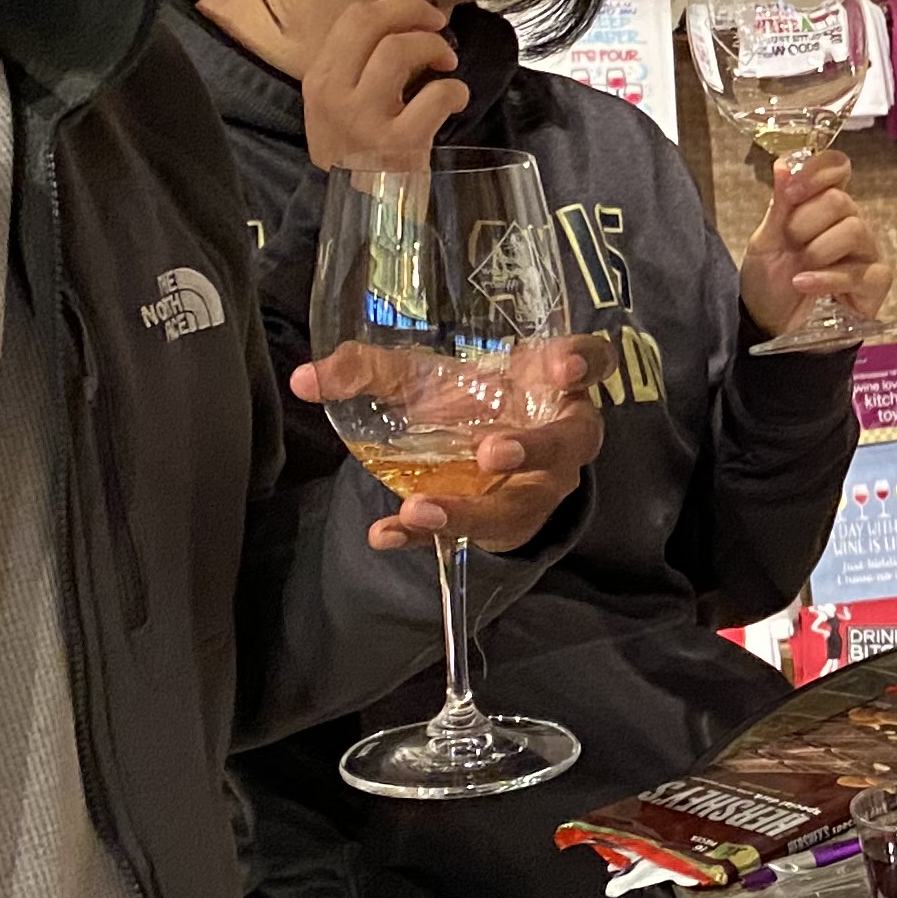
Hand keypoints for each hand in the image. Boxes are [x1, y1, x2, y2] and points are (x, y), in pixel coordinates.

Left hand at [292, 337, 605, 553]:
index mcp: (554, 384)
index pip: (592, 361)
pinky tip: (387, 533)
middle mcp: (562, 435)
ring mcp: (541, 485)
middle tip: (491, 455)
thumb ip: (369, 370)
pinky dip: (425, 536)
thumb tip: (304, 379)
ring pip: (524, 503)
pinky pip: (471, 535)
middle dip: (534, 449)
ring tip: (423, 508)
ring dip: (474, 510)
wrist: (486, 463)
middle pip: (569, 442)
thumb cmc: (473, 403)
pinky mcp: (507, 524)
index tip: (560, 366)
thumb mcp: (425, 379)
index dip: (583, 361)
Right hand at [299, 0, 466, 170]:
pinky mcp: (400, 142)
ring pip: (400, 50)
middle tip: (439, 28)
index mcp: (320, 80)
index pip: (353, 17)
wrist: (363, 211)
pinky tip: (455, 100)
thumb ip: (357, 67)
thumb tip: (402, 24)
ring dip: (435, 47)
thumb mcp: (337, 107)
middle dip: (415, 13)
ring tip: (447, 65)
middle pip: (372, 23)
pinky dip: (456, 90)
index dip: (396, 6)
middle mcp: (335, 94)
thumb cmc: (359, 153)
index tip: (420, 17)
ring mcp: (365, 118)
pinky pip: (437, 95)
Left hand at [741, 149, 889, 338]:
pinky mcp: (875, 282)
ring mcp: (867, 251)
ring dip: (817, 250)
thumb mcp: (765, 241)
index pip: (838, 167)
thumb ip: (779, 206)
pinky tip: (804, 283)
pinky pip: (858, 271)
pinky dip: (826, 278)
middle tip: (790, 244)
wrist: (773, 325)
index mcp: (824, 205)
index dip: (818, 171)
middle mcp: (852, 222)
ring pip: (854, 230)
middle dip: (805, 222)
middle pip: (841, 200)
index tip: (792, 191)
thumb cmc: (770, 280)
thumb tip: (783, 164)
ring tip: (799, 268)